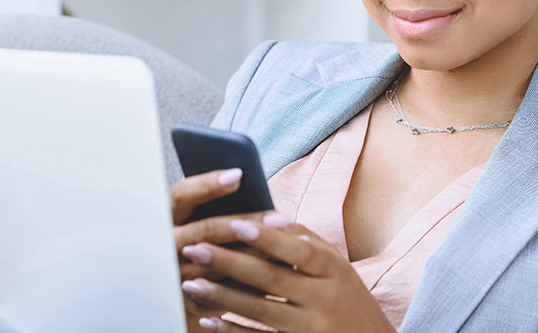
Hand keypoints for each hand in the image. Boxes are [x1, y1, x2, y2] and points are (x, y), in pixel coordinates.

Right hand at [170, 168, 280, 331]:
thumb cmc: (198, 245)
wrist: (178, 293)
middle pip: (206, 230)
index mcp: (168, 218)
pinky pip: (227, 293)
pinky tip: (281, 274)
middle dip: (247, 222)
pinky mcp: (190, 301)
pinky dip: (255, 284)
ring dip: (259, 255)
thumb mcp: (197, 223)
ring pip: (220, 264)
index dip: (208, 184)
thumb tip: (253, 187)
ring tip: (292, 245)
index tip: (239, 174)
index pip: (182, 195)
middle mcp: (168, 245)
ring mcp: (176, 274)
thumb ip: (216, 208)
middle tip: (281, 217)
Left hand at [179, 217, 395, 332]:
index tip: (235, 223)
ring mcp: (311, 329)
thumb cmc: (346, 297)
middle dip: (230, 262)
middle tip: (194, 248)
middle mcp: (325, 300)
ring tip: (191, 282)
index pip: (299, 251)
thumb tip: (269, 216)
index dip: (268, 238)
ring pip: (261, 311)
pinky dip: (233, 331)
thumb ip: (305, 242)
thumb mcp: (337, 267)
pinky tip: (209, 320)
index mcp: (335, 271)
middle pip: (272, 279)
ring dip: (223, 296)